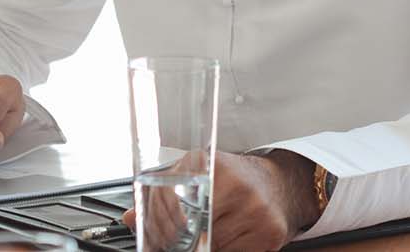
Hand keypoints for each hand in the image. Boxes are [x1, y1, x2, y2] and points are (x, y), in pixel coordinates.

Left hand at [122, 150, 318, 251]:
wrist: (280, 185)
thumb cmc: (235, 181)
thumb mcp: (199, 176)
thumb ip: (164, 195)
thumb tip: (129, 218)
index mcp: (214, 166)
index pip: (173, 203)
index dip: (160, 224)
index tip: (158, 236)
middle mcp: (238, 186)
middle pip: (192, 231)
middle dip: (179, 242)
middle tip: (177, 243)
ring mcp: (257, 210)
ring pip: (213, 246)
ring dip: (203, 248)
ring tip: (205, 238)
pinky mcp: (270, 232)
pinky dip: (226, 251)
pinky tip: (227, 241)